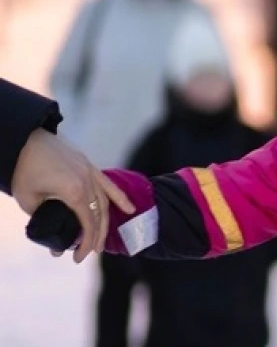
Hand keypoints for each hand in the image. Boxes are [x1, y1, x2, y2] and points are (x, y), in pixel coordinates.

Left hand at [10, 129, 134, 262]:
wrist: (24, 140)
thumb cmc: (23, 170)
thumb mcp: (28, 200)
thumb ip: (42, 219)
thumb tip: (52, 238)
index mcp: (74, 192)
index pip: (87, 224)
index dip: (85, 243)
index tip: (77, 258)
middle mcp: (88, 183)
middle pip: (99, 215)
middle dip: (95, 238)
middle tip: (88, 253)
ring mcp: (91, 173)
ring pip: (105, 202)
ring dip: (105, 223)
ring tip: (101, 239)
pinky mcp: (89, 166)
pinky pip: (109, 185)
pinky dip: (120, 198)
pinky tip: (130, 209)